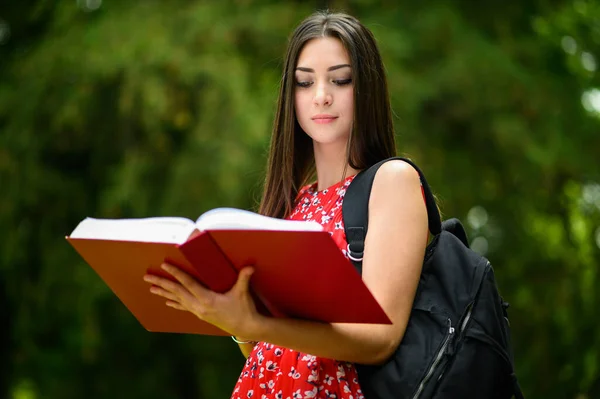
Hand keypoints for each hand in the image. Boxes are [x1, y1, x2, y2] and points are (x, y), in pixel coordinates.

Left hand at [143, 262, 260, 337]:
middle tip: (147, 277)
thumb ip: (244, 278)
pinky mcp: (201, 315)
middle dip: (162, 283)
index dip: (176, 273)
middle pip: (177, 292)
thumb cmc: (244, 309)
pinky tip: (167, 301)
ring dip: (164, 293)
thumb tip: (249, 266)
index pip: (188, 283)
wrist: (246, 328)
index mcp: (207, 299)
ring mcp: (199, 311)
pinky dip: (175, 303)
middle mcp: (199, 306)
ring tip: (151, 288)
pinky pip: (184, 307)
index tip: (164, 265)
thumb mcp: (243, 293)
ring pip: (178, 300)